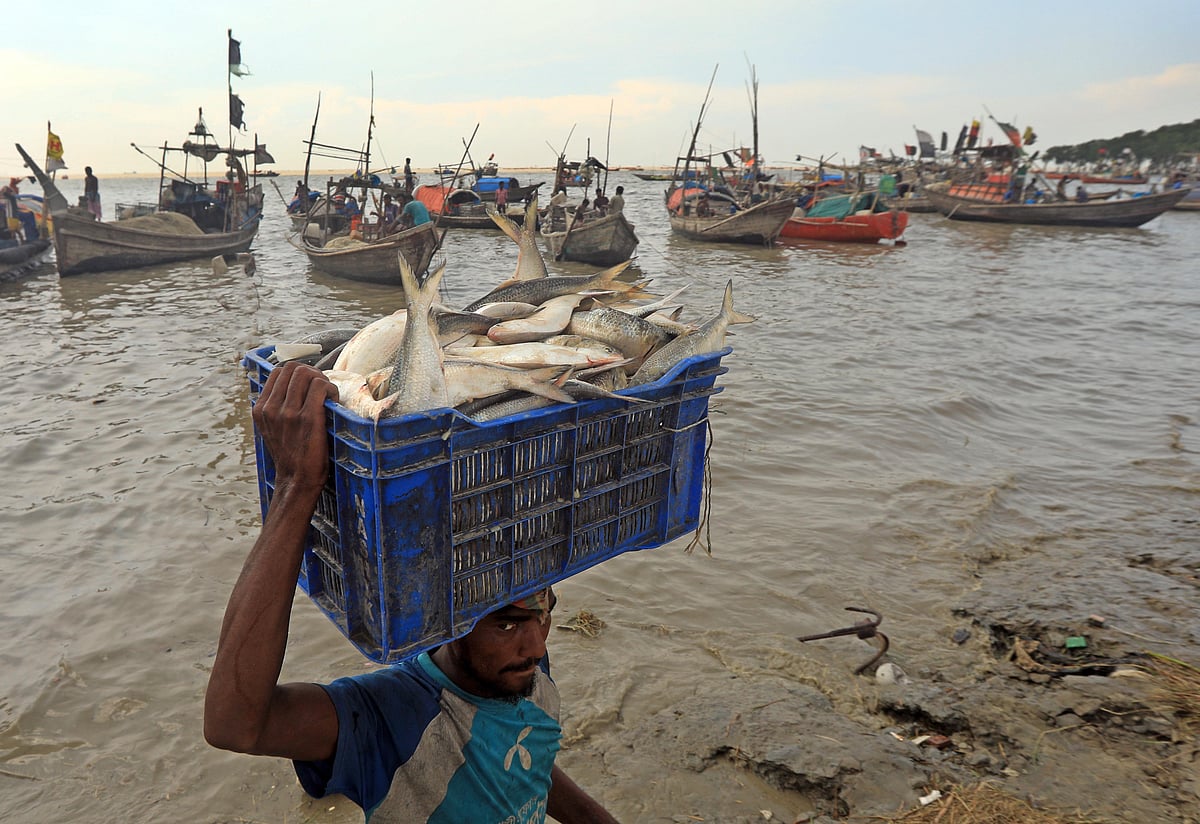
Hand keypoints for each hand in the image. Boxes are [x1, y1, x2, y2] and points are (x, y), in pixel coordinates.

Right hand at [252, 361, 337, 494]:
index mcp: (261, 409)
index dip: (298, 373)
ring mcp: (288, 413)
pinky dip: (331, 388)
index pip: (279, 371)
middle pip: (293, 368)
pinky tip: (334, 400)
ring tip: (328, 394)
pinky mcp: (307, 418)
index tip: (310, 385)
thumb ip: (276, 408)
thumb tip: (294, 386)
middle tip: (322, 388)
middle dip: (312, 372)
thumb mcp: (273, 429)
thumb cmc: (291, 455)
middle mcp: (271, 408)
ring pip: (306, 373)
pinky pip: (320, 386)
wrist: (297, 480)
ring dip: (322, 379)